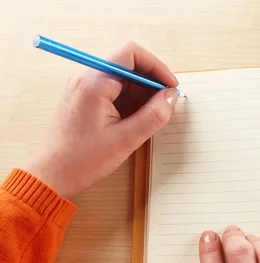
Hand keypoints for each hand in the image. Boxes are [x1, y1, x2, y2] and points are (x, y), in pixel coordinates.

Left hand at [23, 41, 178, 197]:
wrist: (51, 175)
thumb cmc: (81, 159)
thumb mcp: (126, 138)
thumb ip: (154, 115)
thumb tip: (171, 97)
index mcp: (95, 82)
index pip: (131, 53)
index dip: (156, 67)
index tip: (170, 86)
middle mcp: (87, 78)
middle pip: (128, 64)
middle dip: (151, 83)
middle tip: (165, 105)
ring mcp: (85, 88)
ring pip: (123, 79)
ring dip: (142, 94)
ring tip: (150, 119)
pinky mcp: (86, 99)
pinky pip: (114, 91)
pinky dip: (130, 102)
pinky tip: (136, 122)